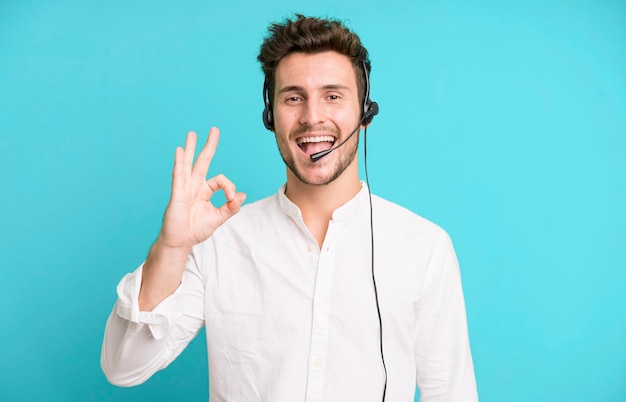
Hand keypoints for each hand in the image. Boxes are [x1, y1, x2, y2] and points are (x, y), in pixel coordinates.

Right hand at [158, 127, 245, 250]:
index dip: (230, 187)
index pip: (221, 180)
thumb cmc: (195, 230)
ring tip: (192, 134)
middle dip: (209, 146)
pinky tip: (181, 150)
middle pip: (203, 161)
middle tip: (214, 130)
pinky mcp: (177, 193)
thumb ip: (230, 207)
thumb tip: (242, 195)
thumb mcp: (218, 218)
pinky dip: (180, 162)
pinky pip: (178, 175)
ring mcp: (185, 188)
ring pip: (189, 164)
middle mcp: (194, 186)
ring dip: (191, 148)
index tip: (232, 198)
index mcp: (204, 191)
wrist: (180, 242)